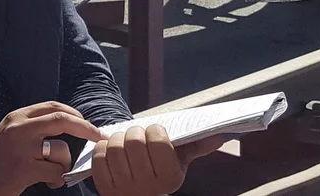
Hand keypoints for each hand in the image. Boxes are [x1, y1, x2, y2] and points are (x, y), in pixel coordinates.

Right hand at [0, 102, 102, 195]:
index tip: (86, 122)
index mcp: (16, 117)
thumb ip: (32, 124)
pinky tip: (47, 183)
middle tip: (99, 135)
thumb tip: (67, 121)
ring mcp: (22, 149)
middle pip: (62, 120)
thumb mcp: (10, 132)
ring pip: (62, 150)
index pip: (52, 107)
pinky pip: (56, 173)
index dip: (74, 114)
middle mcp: (19, 129)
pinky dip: (58, 180)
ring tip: (52, 172)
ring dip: (64, 164)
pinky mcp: (25, 169)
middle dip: (86, 128)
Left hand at [89, 125, 224, 194]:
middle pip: (134, 141)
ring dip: (117, 138)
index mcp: (169, 178)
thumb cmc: (160, 172)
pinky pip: (99, 156)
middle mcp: (148, 186)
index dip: (154, 130)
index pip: (158, 140)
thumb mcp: (178, 162)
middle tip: (138, 135)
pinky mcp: (105, 187)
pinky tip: (111, 152)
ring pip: (115, 146)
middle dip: (134, 131)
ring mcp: (124, 188)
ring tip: (124, 142)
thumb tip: (220, 136)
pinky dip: (102, 148)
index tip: (155, 133)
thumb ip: (196, 147)